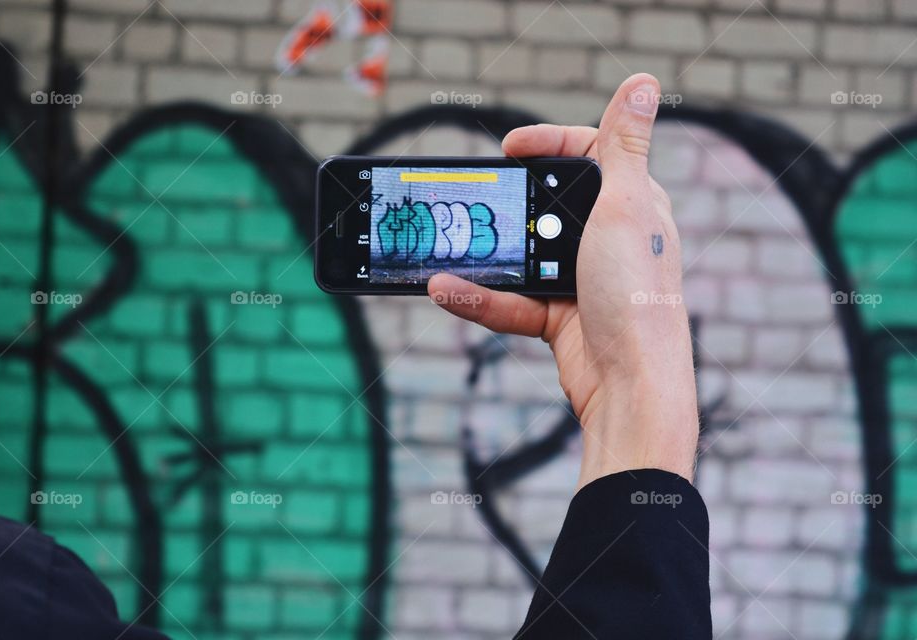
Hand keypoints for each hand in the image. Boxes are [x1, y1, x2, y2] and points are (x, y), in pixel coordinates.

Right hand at [428, 74, 698, 486]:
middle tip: (469, 198)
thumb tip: (644, 81)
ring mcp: (581, 280)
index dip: (550, 144)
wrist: (631, 386)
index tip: (509, 147)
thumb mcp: (627, 206)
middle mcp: (608, 239)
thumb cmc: (636, 293)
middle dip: (507, 204)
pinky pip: (510, 300)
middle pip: (548, 205)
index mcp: (633, 204)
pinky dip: (480, 298)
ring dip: (482, 257)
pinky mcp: (559, 317)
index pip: (590, 156)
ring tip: (442, 250)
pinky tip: (447, 292)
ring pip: (521, 257)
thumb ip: (624, 146)